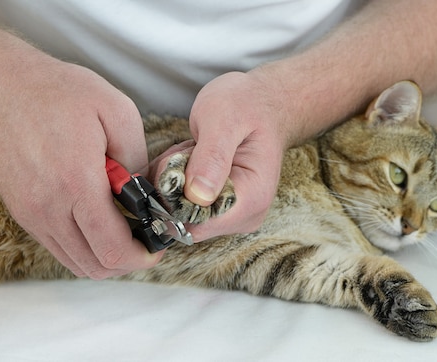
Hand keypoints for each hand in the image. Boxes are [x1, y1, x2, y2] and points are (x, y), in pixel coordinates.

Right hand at [0, 60, 161, 278]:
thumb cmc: (56, 92)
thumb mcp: (116, 110)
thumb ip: (137, 157)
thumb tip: (143, 193)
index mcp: (77, 183)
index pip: (113, 249)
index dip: (142, 256)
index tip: (156, 246)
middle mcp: (49, 208)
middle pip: (95, 266)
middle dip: (127, 260)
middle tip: (143, 237)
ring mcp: (31, 214)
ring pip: (75, 262)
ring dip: (104, 256)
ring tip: (121, 228)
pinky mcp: (22, 212)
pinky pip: (58, 246)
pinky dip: (82, 245)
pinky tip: (95, 219)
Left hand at [184, 71, 290, 240]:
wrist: (263, 100)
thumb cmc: (248, 104)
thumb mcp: (225, 119)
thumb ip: (211, 157)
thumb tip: (197, 197)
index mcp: (251, 200)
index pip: (197, 223)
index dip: (175, 197)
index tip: (179, 161)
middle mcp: (243, 216)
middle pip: (183, 219)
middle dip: (173, 184)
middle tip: (189, 148)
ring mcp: (229, 214)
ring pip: (176, 209)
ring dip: (173, 177)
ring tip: (194, 148)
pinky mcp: (216, 206)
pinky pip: (178, 200)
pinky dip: (175, 177)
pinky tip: (192, 156)